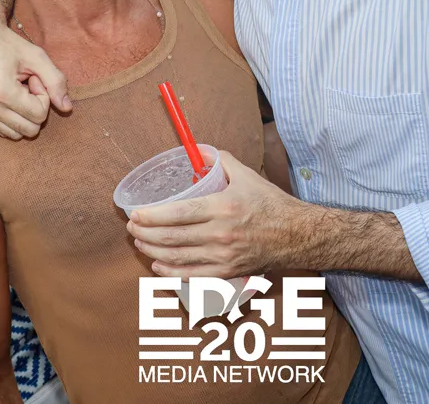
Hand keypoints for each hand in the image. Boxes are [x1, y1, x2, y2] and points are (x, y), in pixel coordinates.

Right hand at [0, 27, 71, 139]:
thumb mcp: (37, 57)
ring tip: (17, 91)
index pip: (39, 115)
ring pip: (17, 134)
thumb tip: (67, 108)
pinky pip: (3, 131)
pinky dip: (12, 118)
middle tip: (28, 86)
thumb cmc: (9, 45)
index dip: (43, 96)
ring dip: (23, 114)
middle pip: (29, 129)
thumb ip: (56, 81)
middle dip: (35, 108)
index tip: (34, 78)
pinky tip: (8, 97)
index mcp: (2, 91)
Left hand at [126, 152, 305, 278]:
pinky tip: (157, 267)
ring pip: (177, 258)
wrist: (297, 235)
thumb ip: (219, 160)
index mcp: (223, 207)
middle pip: (171, 238)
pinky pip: (192, 277)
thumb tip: (195, 151)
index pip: (177, 213)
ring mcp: (223, 257)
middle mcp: (221, 234)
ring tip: (139, 243)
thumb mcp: (246, 174)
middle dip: (144, 234)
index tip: (135, 213)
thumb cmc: (271, 204)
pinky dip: (170, 273)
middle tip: (131, 228)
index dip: (151, 215)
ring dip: (152, 252)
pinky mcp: (227, 273)